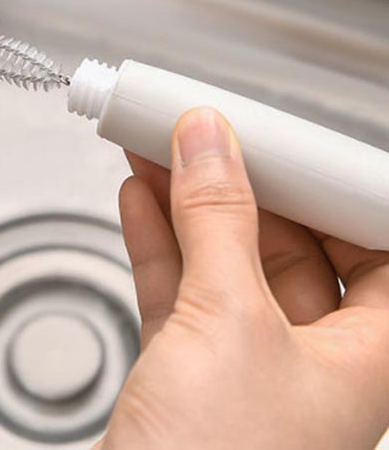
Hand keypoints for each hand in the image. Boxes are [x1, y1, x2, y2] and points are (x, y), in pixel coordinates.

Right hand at [100, 107, 388, 449]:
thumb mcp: (230, 322)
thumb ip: (219, 220)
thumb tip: (210, 144)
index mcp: (366, 358)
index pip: (377, 247)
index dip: (336, 189)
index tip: (291, 141)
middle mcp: (312, 361)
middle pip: (287, 243)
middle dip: (241, 183)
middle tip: (207, 134)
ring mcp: (242, 364)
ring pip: (221, 258)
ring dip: (186, 203)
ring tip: (159, 149)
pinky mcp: (185, 370)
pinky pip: (177, 285)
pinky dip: (157, 239)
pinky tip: (139, 199)